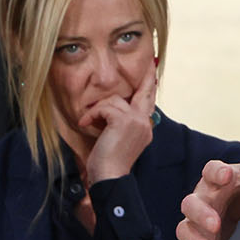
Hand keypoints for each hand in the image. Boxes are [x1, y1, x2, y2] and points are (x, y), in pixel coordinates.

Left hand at [81, 62, 160, 189]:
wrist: (109, 177)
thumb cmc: (108, 162)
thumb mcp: (117, 139)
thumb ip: (122, 122)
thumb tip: (116, 104)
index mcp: (145, 128)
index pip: (148, 101)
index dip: (150, 86)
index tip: (153, 72)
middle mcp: (145, 122)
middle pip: (144, 92)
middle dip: (147, 76)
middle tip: (151, 62)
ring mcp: (137, 121)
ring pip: (114, 100)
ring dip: (97, 110)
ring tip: (88, 123)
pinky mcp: (124, 120)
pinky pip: (105, 107)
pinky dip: (92, 115)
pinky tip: (85, 124)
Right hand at [177, 144, 239, 239]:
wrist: (229, 206)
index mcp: (215, 178)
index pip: (210, 170)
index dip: (216, 172)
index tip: (226, 174)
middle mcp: (201, 199)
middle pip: (192, 203)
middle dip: (201, 213)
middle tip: (216, 223)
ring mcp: (196, 224)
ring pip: (186, 229)